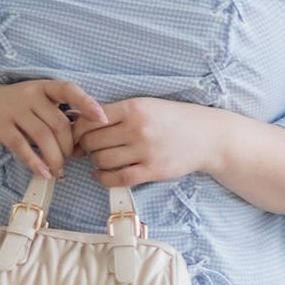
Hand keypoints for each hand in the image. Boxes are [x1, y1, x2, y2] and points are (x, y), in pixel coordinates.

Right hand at [0, 79, 108, 180]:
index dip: (87, 104)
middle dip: (69, 146)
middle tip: (71, 160)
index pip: (69, 90)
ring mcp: (13, 110)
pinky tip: (44, 173)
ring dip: (55, 158)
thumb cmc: (14, 107)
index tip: (103, 119)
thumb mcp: (35, 103)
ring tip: (59, 172)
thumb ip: (55, 115)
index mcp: (43, 87)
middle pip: (58, 123)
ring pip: (43, 137)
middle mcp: (29, 95)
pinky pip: (22, 147)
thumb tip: (83, 139)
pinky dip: (35, 162)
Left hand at [71, 97, 220, 186]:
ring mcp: (145, 151)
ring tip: (99, 160)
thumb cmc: (174, 119)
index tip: (77, 134)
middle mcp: (138, 128)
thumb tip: (81, 121)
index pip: (91, 119)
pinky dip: (103, 178)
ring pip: (102, 160)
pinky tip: (101, 175)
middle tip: (87, 149)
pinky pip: (118, 178)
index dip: (77, 129)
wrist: (207, 136)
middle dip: (84, 147)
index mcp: (134, 107)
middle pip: (92, 141)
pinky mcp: (152, 170)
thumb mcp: (147, 105)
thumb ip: (118, 113)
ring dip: (95, 162)